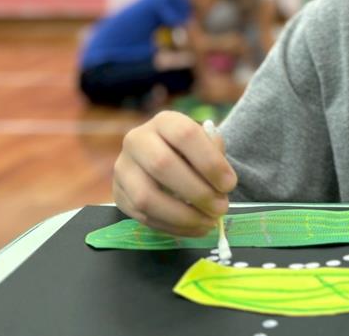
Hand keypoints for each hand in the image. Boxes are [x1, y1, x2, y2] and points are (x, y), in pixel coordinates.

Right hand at [113, 111, 236, 236]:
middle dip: (197, 192)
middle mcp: (137, 140)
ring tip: (209, 222)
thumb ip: (215, 155)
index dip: (210, 162)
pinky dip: (173, 227)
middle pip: (163, 165)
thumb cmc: (191, 152)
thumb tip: (222, 180)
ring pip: (146, 197)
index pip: (186, 135)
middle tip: (221, 208)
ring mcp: (123, 168)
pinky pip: (142, 217)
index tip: (230, 185)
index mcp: (164, 121)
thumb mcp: (206, 144)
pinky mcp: (118, 195)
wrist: (164, 159)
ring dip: (183, 215)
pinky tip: (195, 228)